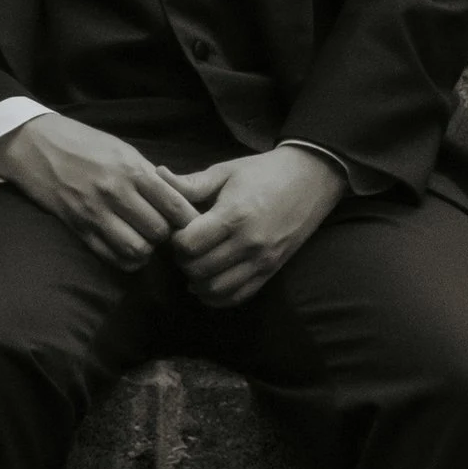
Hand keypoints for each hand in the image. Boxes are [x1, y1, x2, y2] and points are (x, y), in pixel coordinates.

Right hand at [0, 112, 196, 266]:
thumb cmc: (83, 143)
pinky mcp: (78, 227)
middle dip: (166, 235)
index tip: (188, 222)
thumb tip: (178, 199)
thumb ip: (150, 175)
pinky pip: (111, 257)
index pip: (175, 206)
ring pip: (138, 250)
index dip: (188, 220)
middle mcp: (116, 192)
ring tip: (143, 240)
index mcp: (132, 170)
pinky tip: (126, 248)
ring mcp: (95, 213)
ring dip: (145, 250)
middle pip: (159, 232)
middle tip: (163, 231)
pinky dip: (125, 259)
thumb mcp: (122, 149)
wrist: (35, 144)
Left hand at [167, 147, 344, 306]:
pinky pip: (238, 296)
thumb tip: (157, 177)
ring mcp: (262, 261)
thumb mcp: (226, 171)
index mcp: (234, 215)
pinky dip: (218, 296)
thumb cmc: (264, 172)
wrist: (311, 180)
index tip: (178, 231)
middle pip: (198, 269)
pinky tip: (208, 283)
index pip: (189, 244)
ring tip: (196, 264)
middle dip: (184, 261)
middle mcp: (249, 243)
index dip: (175, 241)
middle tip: (184, 248)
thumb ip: (192, 183)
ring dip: (198, 281)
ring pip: (216, 289)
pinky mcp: (271, 271)